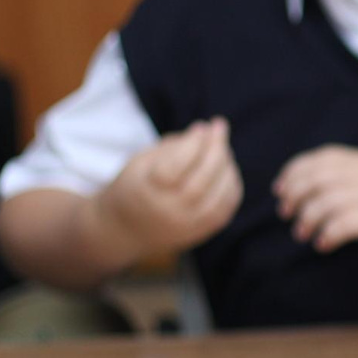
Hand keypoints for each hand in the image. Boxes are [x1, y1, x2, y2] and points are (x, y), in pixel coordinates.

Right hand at [96, 118, 241, 260]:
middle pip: (201, 183)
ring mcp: (187, 226)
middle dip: (215, 150)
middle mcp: (168, 213)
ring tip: (221, 146)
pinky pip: (226, 207)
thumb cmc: (137, 185)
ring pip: (219, 196)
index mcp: (146, 193)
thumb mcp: (142, 161)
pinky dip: (231, 183)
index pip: (174, 168)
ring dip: (227, 165)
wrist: (126, 229)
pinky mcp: (202, 232)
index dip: (192, 144)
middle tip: (219, 126)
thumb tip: (207, 130)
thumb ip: (173, 146)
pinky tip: (226, 167)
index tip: (200, 126)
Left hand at [274, 145, 357, 254]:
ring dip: (307, 220)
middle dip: (294, 197)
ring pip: (322, 203)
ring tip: (304, 234)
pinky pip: (341, 225)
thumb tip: (322, 189)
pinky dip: (327, 235)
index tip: (281, 189)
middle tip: (287, 214)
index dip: (293, 172)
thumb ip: (354, 177)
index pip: (316, 159)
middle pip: (313, 180)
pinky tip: (325, 245)